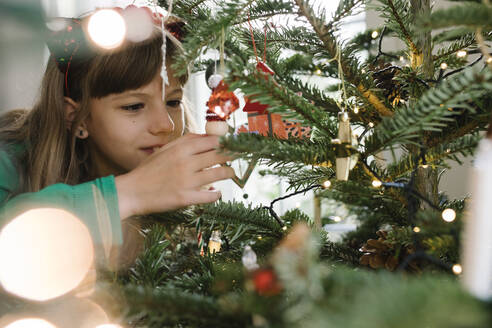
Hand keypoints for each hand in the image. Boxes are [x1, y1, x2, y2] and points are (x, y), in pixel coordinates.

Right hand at [115, 134, 234, 218]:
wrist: (132, 192)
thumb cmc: (148, 170)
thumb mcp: (165, 150)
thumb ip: (186, 141)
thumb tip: (207, 136)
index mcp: (180, 149)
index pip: (212, 141)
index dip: (226, 142)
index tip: (232, 145)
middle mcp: (186, 163)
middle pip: (219, 156)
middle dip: (231, 156)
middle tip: (236, 158)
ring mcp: (186, 181)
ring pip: (219, 174)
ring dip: (229, 173)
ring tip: (231, 173)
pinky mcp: (185, 198)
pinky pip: (210, 196)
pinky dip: (217, 194)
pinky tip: (217, 192)